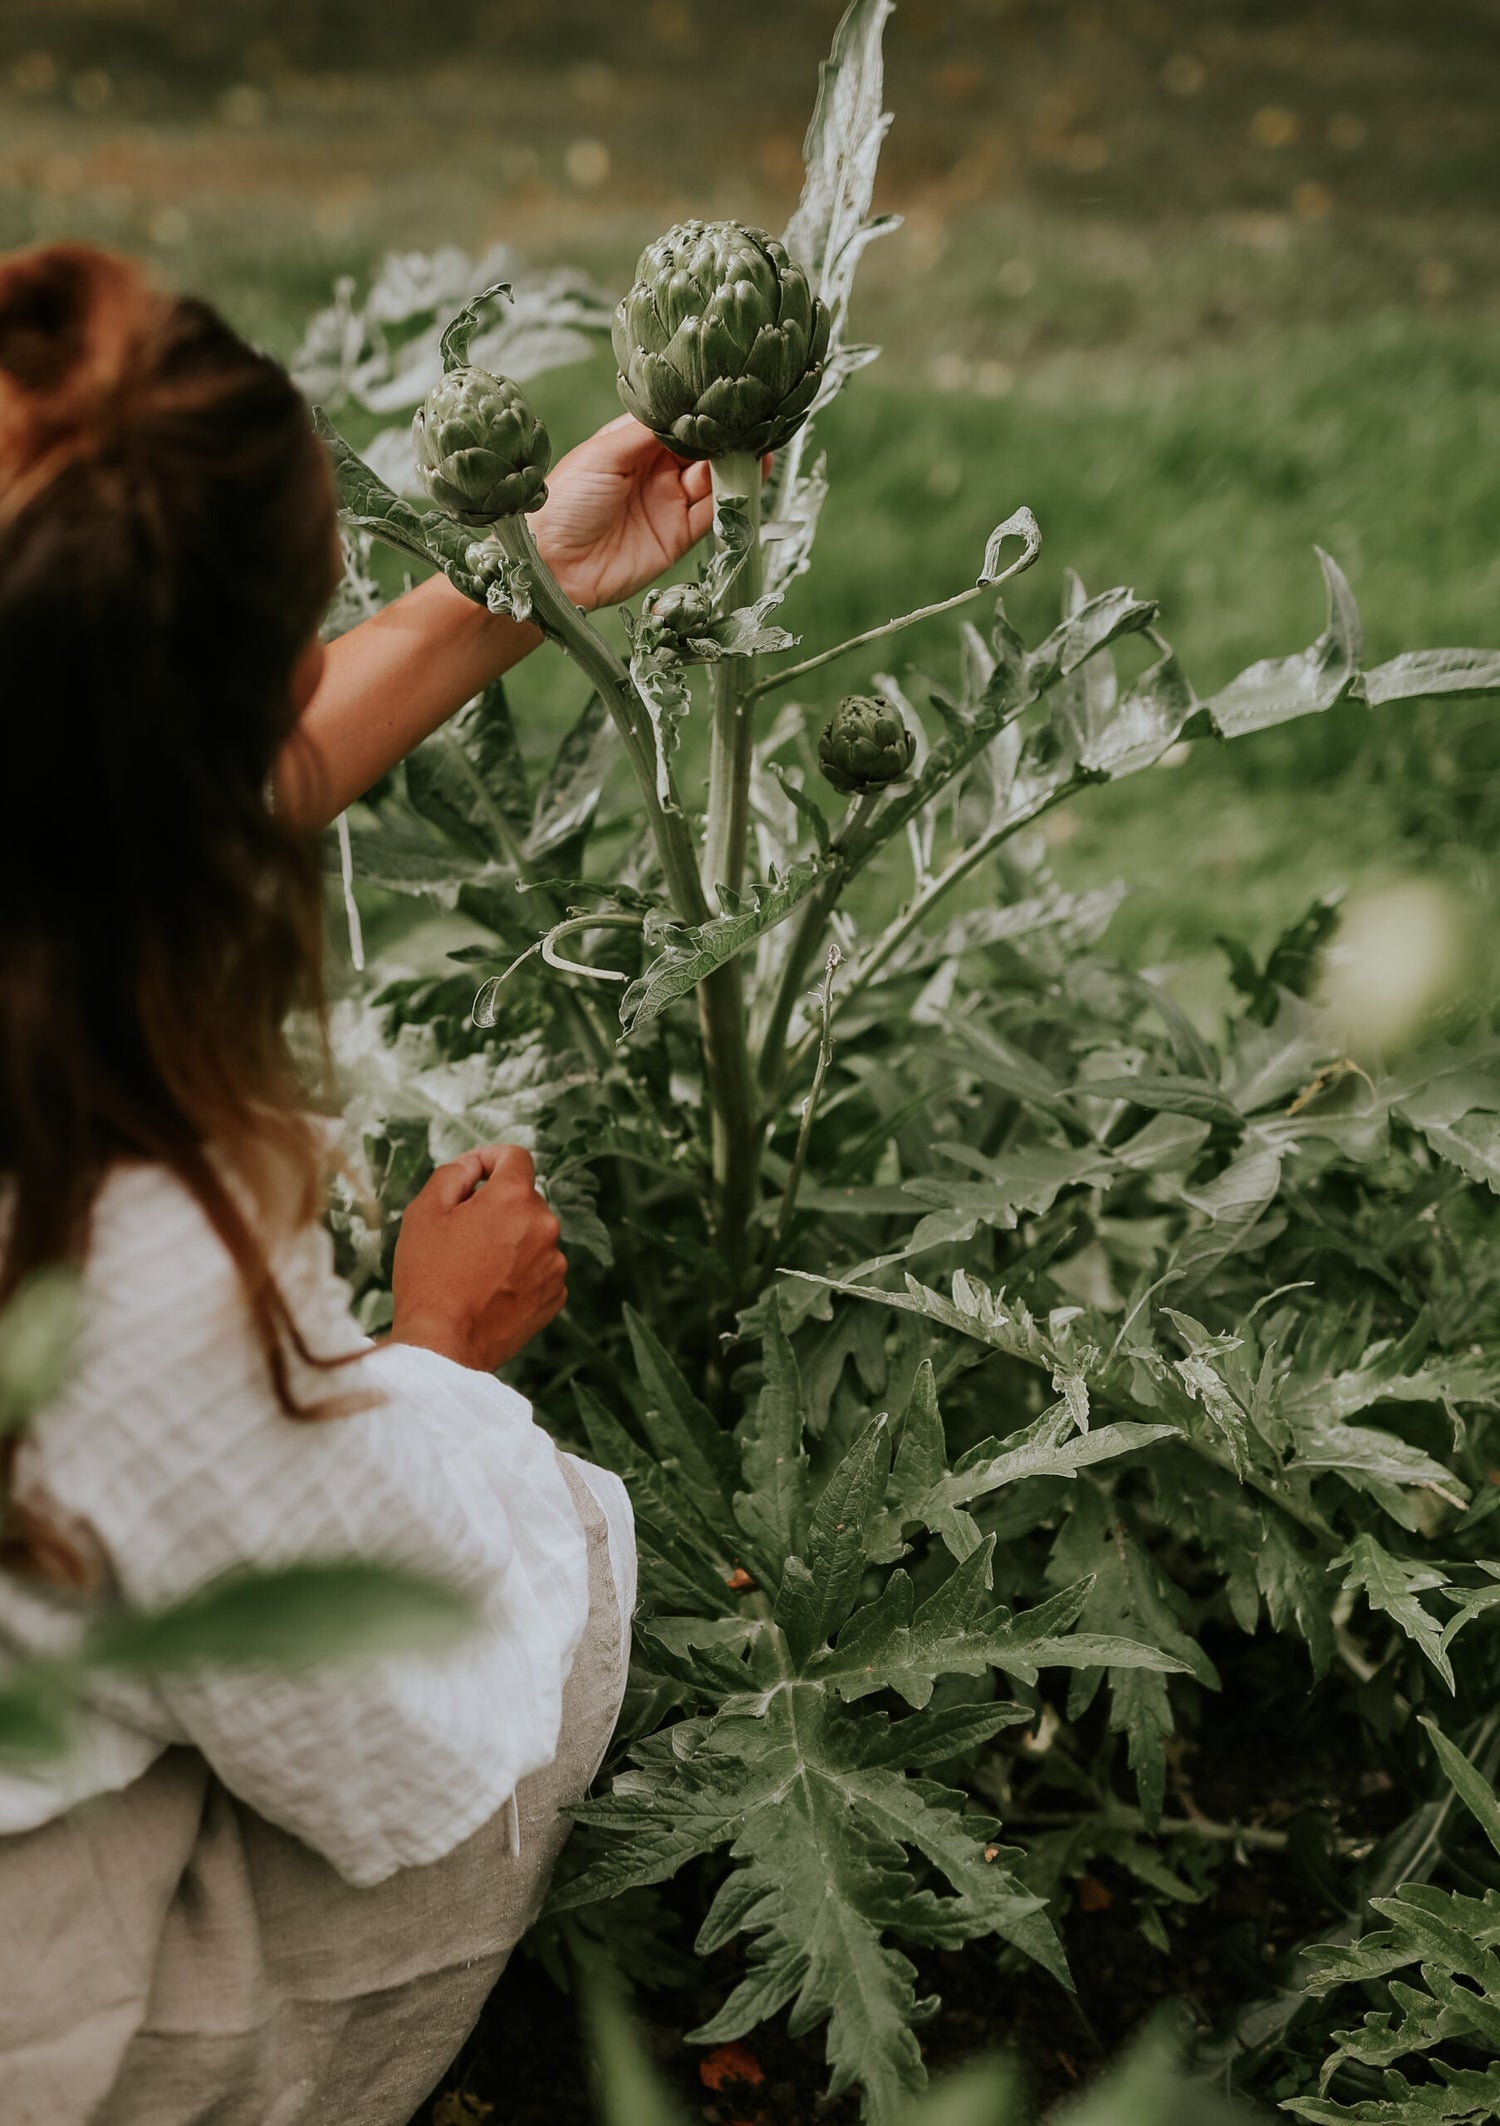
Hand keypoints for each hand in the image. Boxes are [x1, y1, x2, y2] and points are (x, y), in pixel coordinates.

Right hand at [390, 1145, 566, 1371]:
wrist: (444, 1344)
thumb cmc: (429, 1277)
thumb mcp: (425, 1211)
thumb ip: (453, 1174)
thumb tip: (473, 1166)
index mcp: (514, 1198)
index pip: (515, 1157)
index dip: (490, 1160)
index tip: (473, 1176)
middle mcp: (545, 1226)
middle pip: (523, 1199)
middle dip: (495, 1207)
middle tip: (460, 1235)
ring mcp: (554, 1264)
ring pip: (532, 1236)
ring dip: (509, 1241)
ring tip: (474, 1269)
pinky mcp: (555, 1295)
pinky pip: (539, 1269)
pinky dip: (519, 1272)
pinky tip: (490, 1290)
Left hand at [531, 415, 765, 610]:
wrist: (554, 565)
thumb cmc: (566, 500)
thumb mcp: (605, 453)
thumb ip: (648, 431)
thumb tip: (686, 406)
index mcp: (633, 443)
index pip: (676, 421)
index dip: (700, 411)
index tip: (728, 395)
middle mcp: (654, 470)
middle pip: (700, 450)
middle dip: (725, 438)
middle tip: (753, 421)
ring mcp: (667, 503)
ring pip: (711, 481)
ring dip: (735, 467)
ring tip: (760, 447)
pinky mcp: (677, 536)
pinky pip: (711, 516)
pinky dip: (732, 501)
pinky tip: (751, 481)